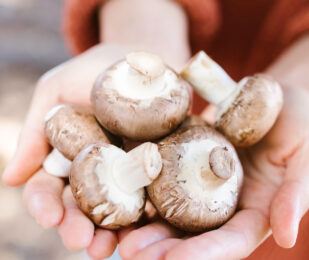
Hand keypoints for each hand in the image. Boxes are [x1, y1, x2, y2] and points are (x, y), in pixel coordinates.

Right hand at [2, 43, 134, 258]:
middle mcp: (95, 170)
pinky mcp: (156, 170)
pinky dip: (144, 218)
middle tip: (80, 241)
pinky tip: (141, 231)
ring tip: (105, 250)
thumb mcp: (57, 90)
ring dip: (107, 233)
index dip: (45, 203)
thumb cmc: (96, 71)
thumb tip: (10, 180)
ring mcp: (127, 173)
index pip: (50, 187)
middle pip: (82, 206)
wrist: (143, 62)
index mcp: (67, 156)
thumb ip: (35, 132)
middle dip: (77, 226)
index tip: (49, 216)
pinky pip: (150, 198)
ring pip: (113, 210)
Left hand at [117, 87, 308, 259]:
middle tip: (131, 255)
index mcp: (257, 210)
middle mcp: (226, 204)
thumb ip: (298, 193)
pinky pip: (163, 178)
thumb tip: (287, 237)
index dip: (204, 255)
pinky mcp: (187, 160)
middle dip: (163, 248)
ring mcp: (203, 183)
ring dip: (145, 227)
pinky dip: (143, 191)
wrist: (273, 95)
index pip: (231, 241)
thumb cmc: (300, 122)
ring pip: (172, 211)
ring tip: (118, 237)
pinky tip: (120, 196)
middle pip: (194, 234)